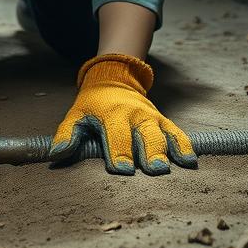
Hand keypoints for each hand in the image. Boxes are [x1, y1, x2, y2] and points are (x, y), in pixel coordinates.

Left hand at [49, 53, 196, 174]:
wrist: (113, 78)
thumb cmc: (92, 104)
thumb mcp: (76, 115)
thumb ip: (66, 135)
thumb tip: (55, 155)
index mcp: (111, 115)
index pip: (115, 136)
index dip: (118, 154)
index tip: (122, 169)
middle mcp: (134, 116)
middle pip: (144, 136)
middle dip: (150, 153)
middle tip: (155, 170)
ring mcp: (151, 118)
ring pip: (162, 135)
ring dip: (170, 150)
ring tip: (180, 165)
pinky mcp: (162, 120)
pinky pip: (176, 132)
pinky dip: (184, 144)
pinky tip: (191, 160)